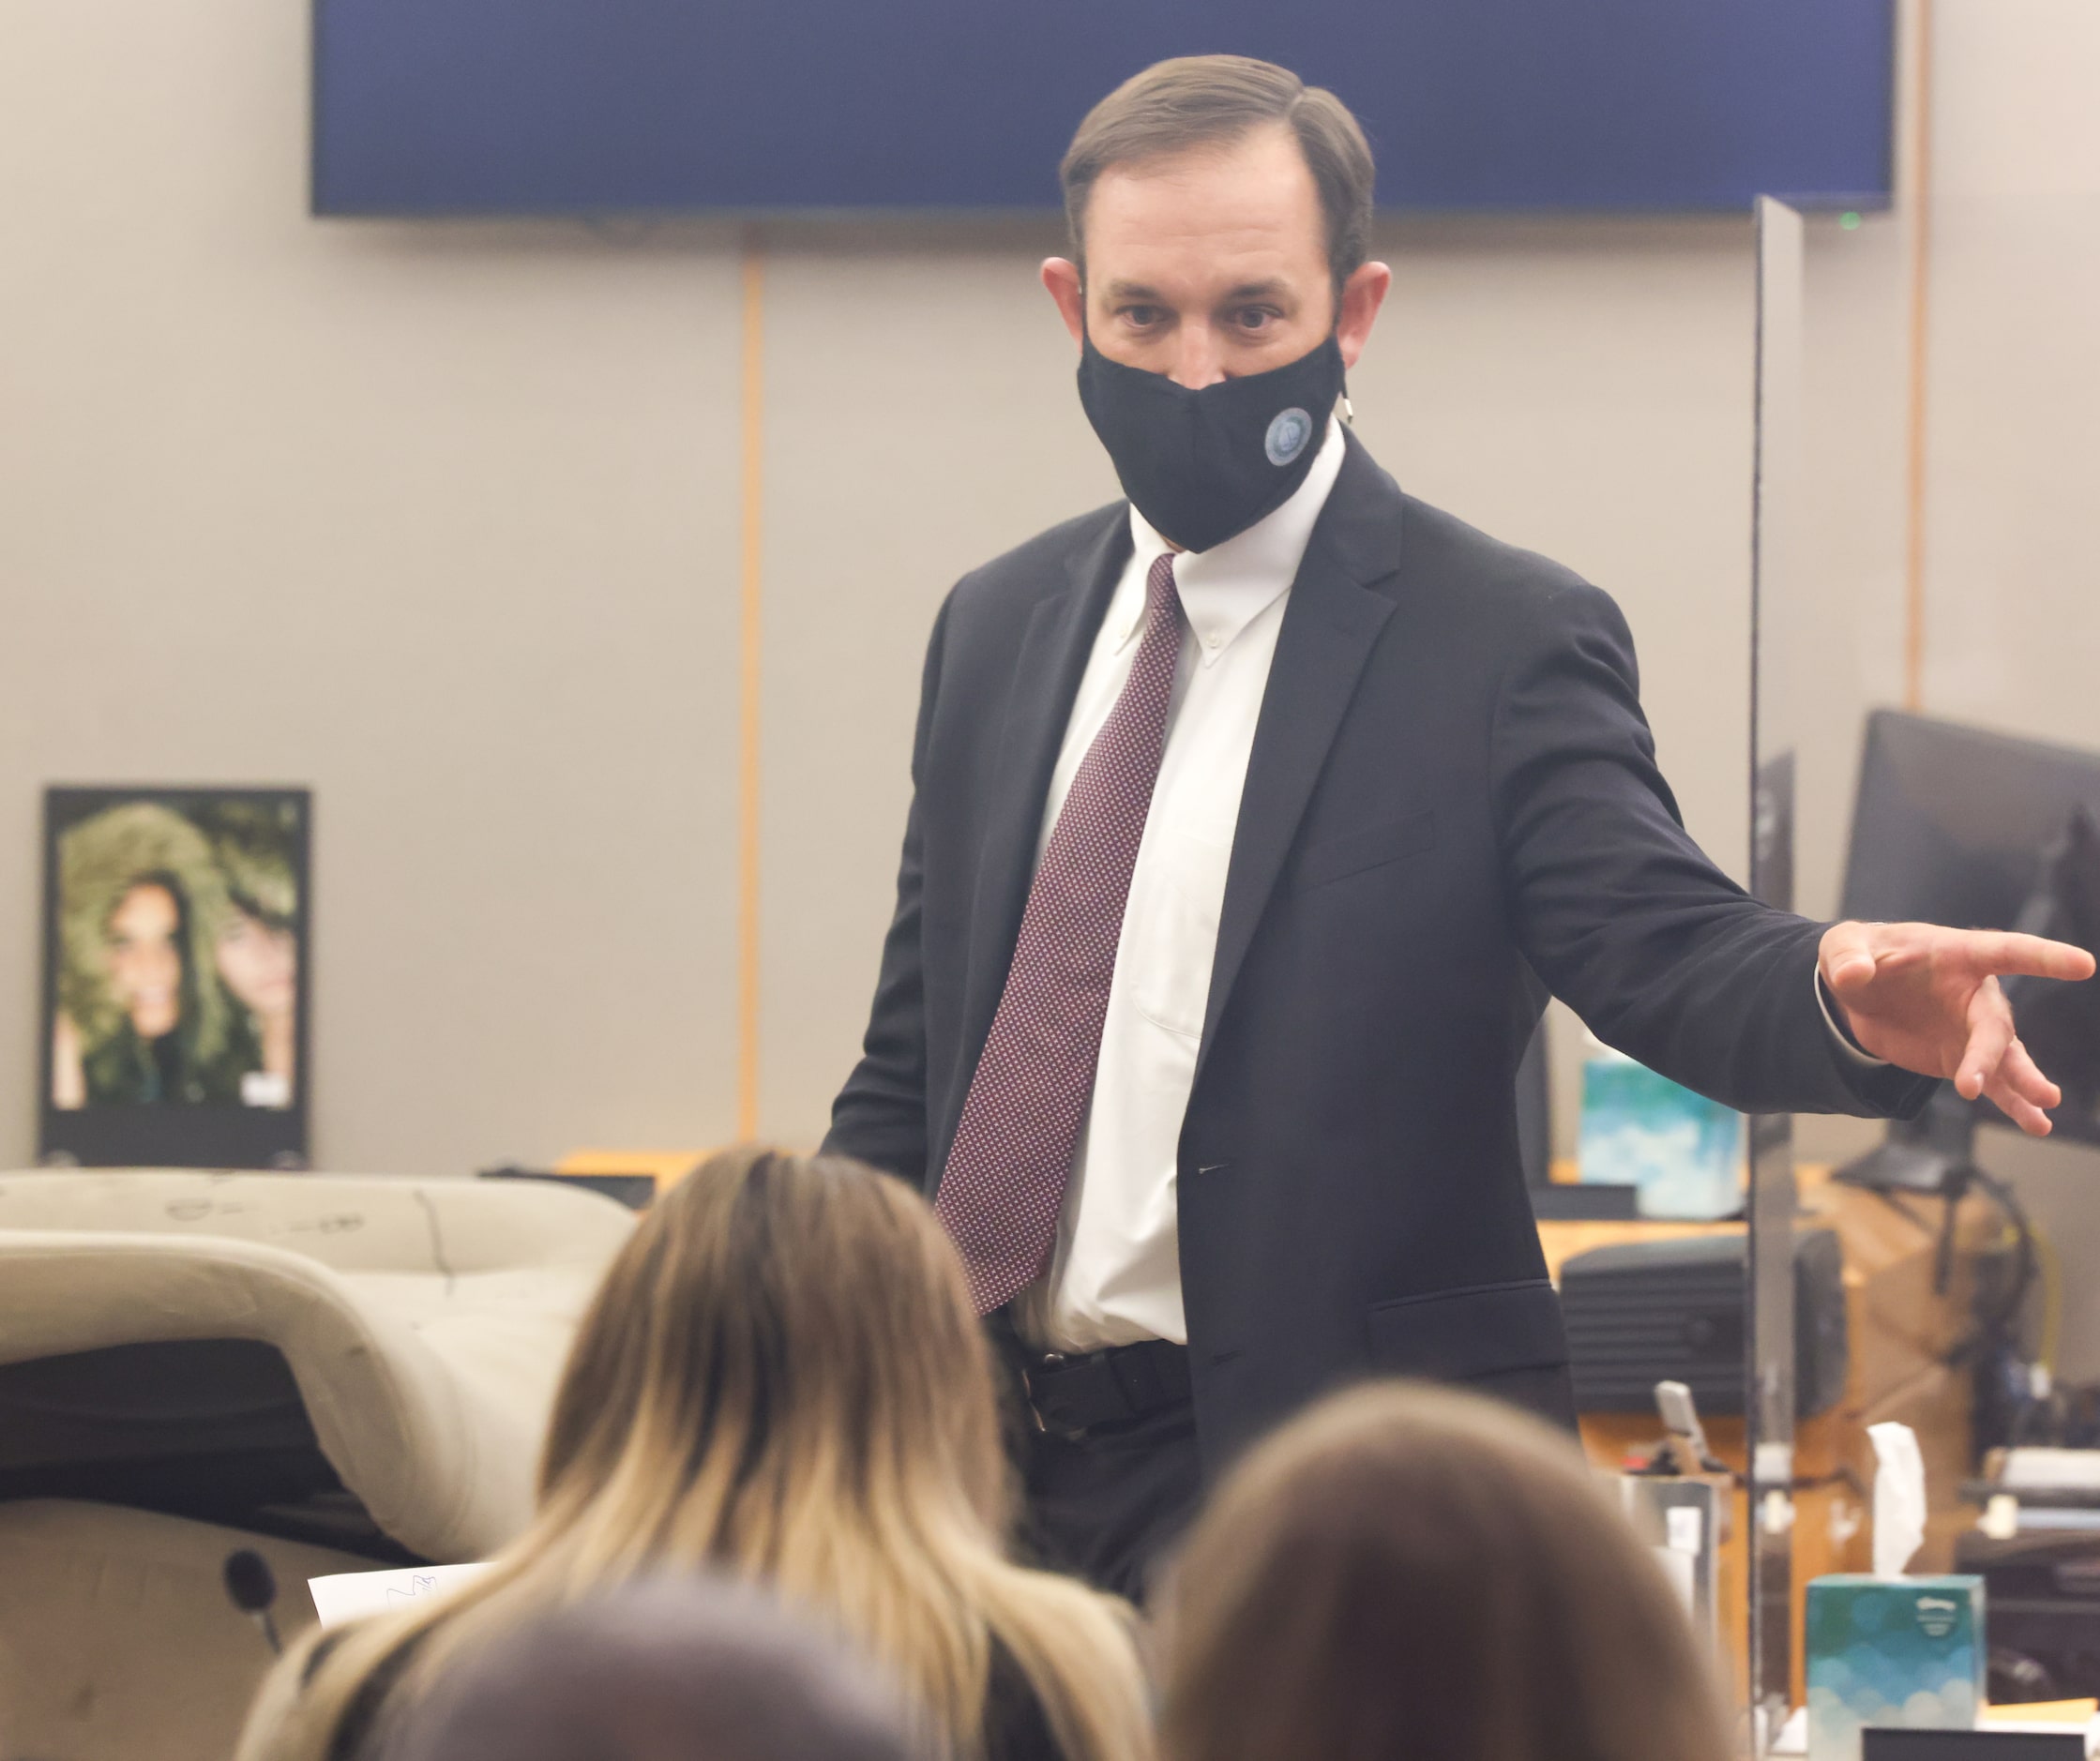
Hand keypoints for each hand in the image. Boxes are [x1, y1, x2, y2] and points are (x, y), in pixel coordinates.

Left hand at [1820, 921, 2095, 1133]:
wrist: (1856, 992)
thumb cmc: (1860, 956)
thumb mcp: (1843, 947)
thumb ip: (1847, 957)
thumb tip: (1853, 975)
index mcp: (1957, 954)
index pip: (2007, 952)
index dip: (2044, 958)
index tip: (2083, 966)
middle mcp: (1976, 993)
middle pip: (1994, 1023)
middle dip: (1991, 1054)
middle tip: (1974, 1084)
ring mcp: (1973, 1029)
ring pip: (2006, 1058)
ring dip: (2023, 1083)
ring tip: (2043, 1110)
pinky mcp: (1963, 1058)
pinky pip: (1995, 1083)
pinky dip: (2013, 1103)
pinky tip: (2036, 1123)